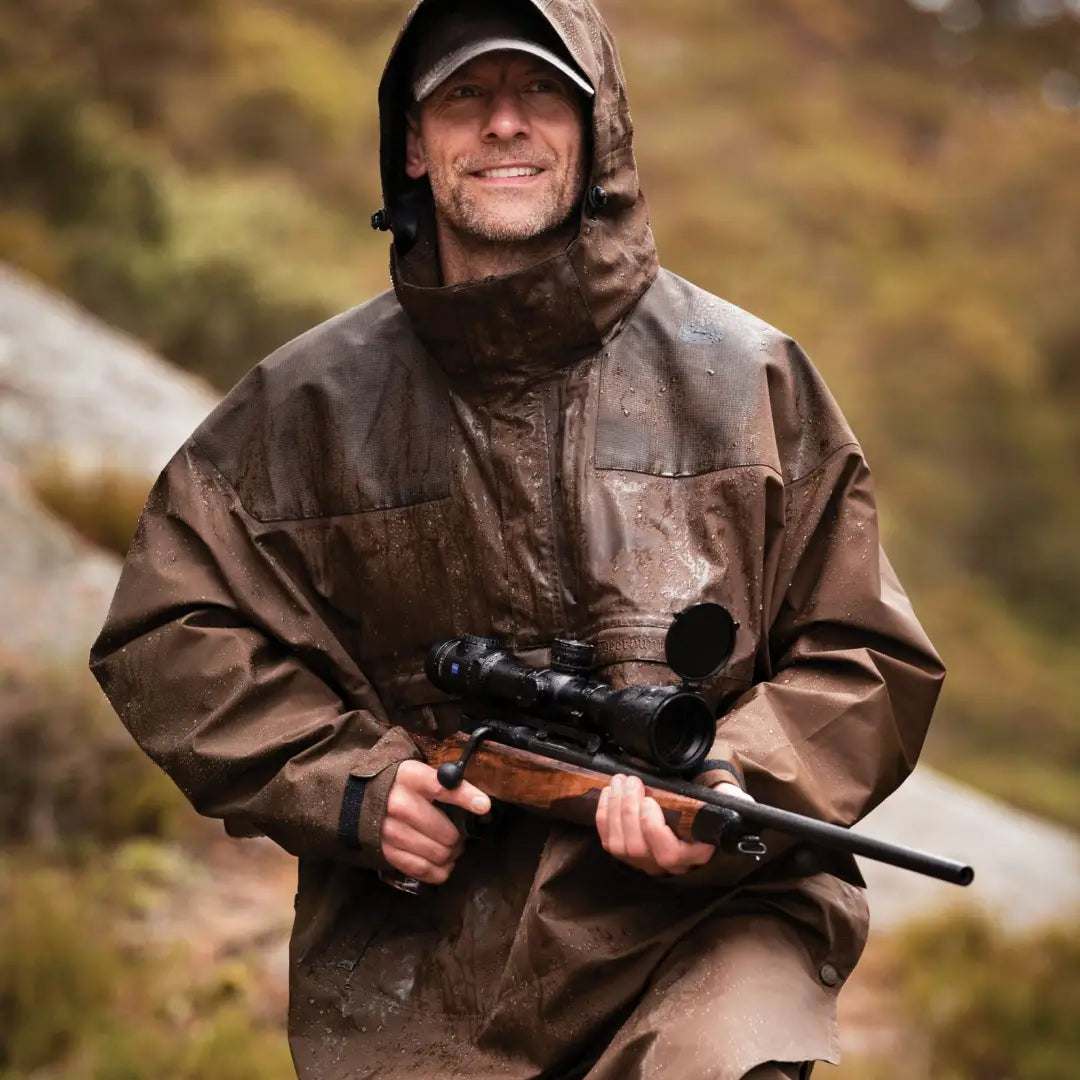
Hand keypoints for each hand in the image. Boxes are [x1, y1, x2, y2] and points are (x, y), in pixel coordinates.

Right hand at [381, 760, 490, 884]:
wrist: (355, 797)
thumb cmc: (398, 784)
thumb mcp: (417, 772)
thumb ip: (444, 782)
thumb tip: (481, 804)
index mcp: (409, 777)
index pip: (441, 787)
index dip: (465, 796)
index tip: (484, 806)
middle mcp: (398, 804)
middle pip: (446, 832)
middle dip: (458, 837)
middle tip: (458, 835)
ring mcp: (390, 831)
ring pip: (438, 854)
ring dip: (450, 855)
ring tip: (450, 848)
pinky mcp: (386, 851)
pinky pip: (422, 869)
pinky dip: (438, 871)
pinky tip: (443, 864)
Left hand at [596, 773, 750, 876]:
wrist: (693, 811)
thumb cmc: (706, 806)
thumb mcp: (723, 801)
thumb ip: (728, 799)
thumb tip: (739, 801)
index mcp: (693, 854)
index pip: (669, 854)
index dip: (653, 829)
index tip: (650, 800)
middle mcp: (666, 864)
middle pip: (638, 848)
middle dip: (628, 811)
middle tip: (631, 781)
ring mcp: (644, 861)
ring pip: (620, 845)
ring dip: (615, 810)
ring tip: (620, 782)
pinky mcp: (626, 854)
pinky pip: (608, 840)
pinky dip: (604, 815)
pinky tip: (609, 793)